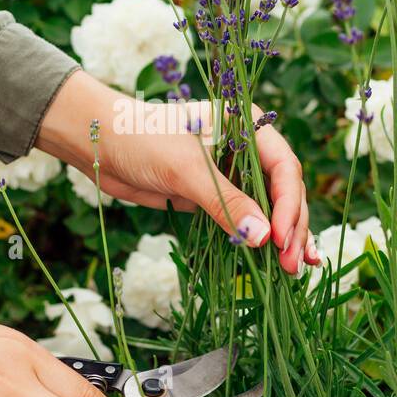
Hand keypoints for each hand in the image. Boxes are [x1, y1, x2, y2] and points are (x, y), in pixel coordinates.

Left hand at [38, 70, 317, 274]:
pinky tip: (279, 261)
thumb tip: (262, 239)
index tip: (279, 239)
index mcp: (249, 125)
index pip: (283, 169)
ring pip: (270, 209)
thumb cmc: (141, 139)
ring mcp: (233, 174)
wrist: (100, 142)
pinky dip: (260, 240)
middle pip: (284, 192)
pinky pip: (246, 220)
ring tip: (297, 270)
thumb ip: (225, 203)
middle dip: (290, 228)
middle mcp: (248, 148)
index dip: (287, 205)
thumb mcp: (185, 169)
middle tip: (291, 265)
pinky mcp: (215, 196)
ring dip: (284, 239)